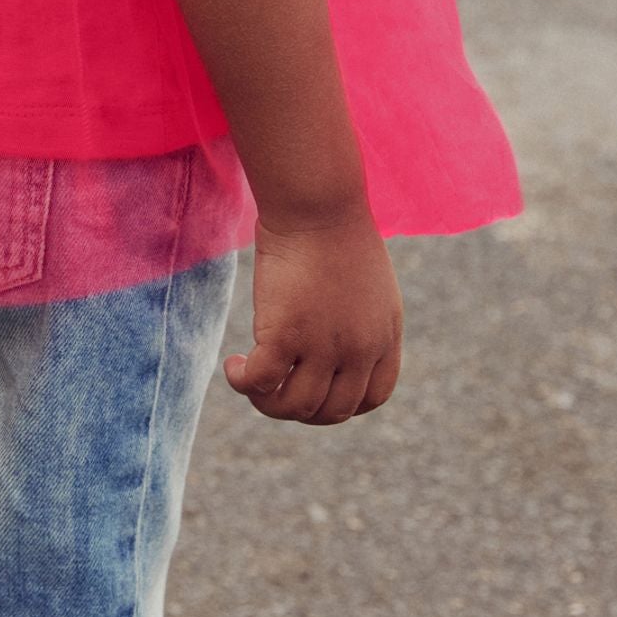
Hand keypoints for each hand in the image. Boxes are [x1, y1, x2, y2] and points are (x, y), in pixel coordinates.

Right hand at [224, 208, 402, 423]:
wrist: (317, 205)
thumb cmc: (334, 230)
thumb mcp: (367, 283)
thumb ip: (359, 319)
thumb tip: (332, 339)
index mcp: (384, 336)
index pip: (372, 398)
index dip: (341, 406)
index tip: (315, 393)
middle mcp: (359, 349)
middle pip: (332, 411)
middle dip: (301, 409)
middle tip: (275, 388)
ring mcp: (325, 346)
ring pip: (295, 406)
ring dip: (267, 402)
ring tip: (249, 378)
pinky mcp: (286, 335)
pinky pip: (261, 382)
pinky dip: (243, 382)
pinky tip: (232, 366)